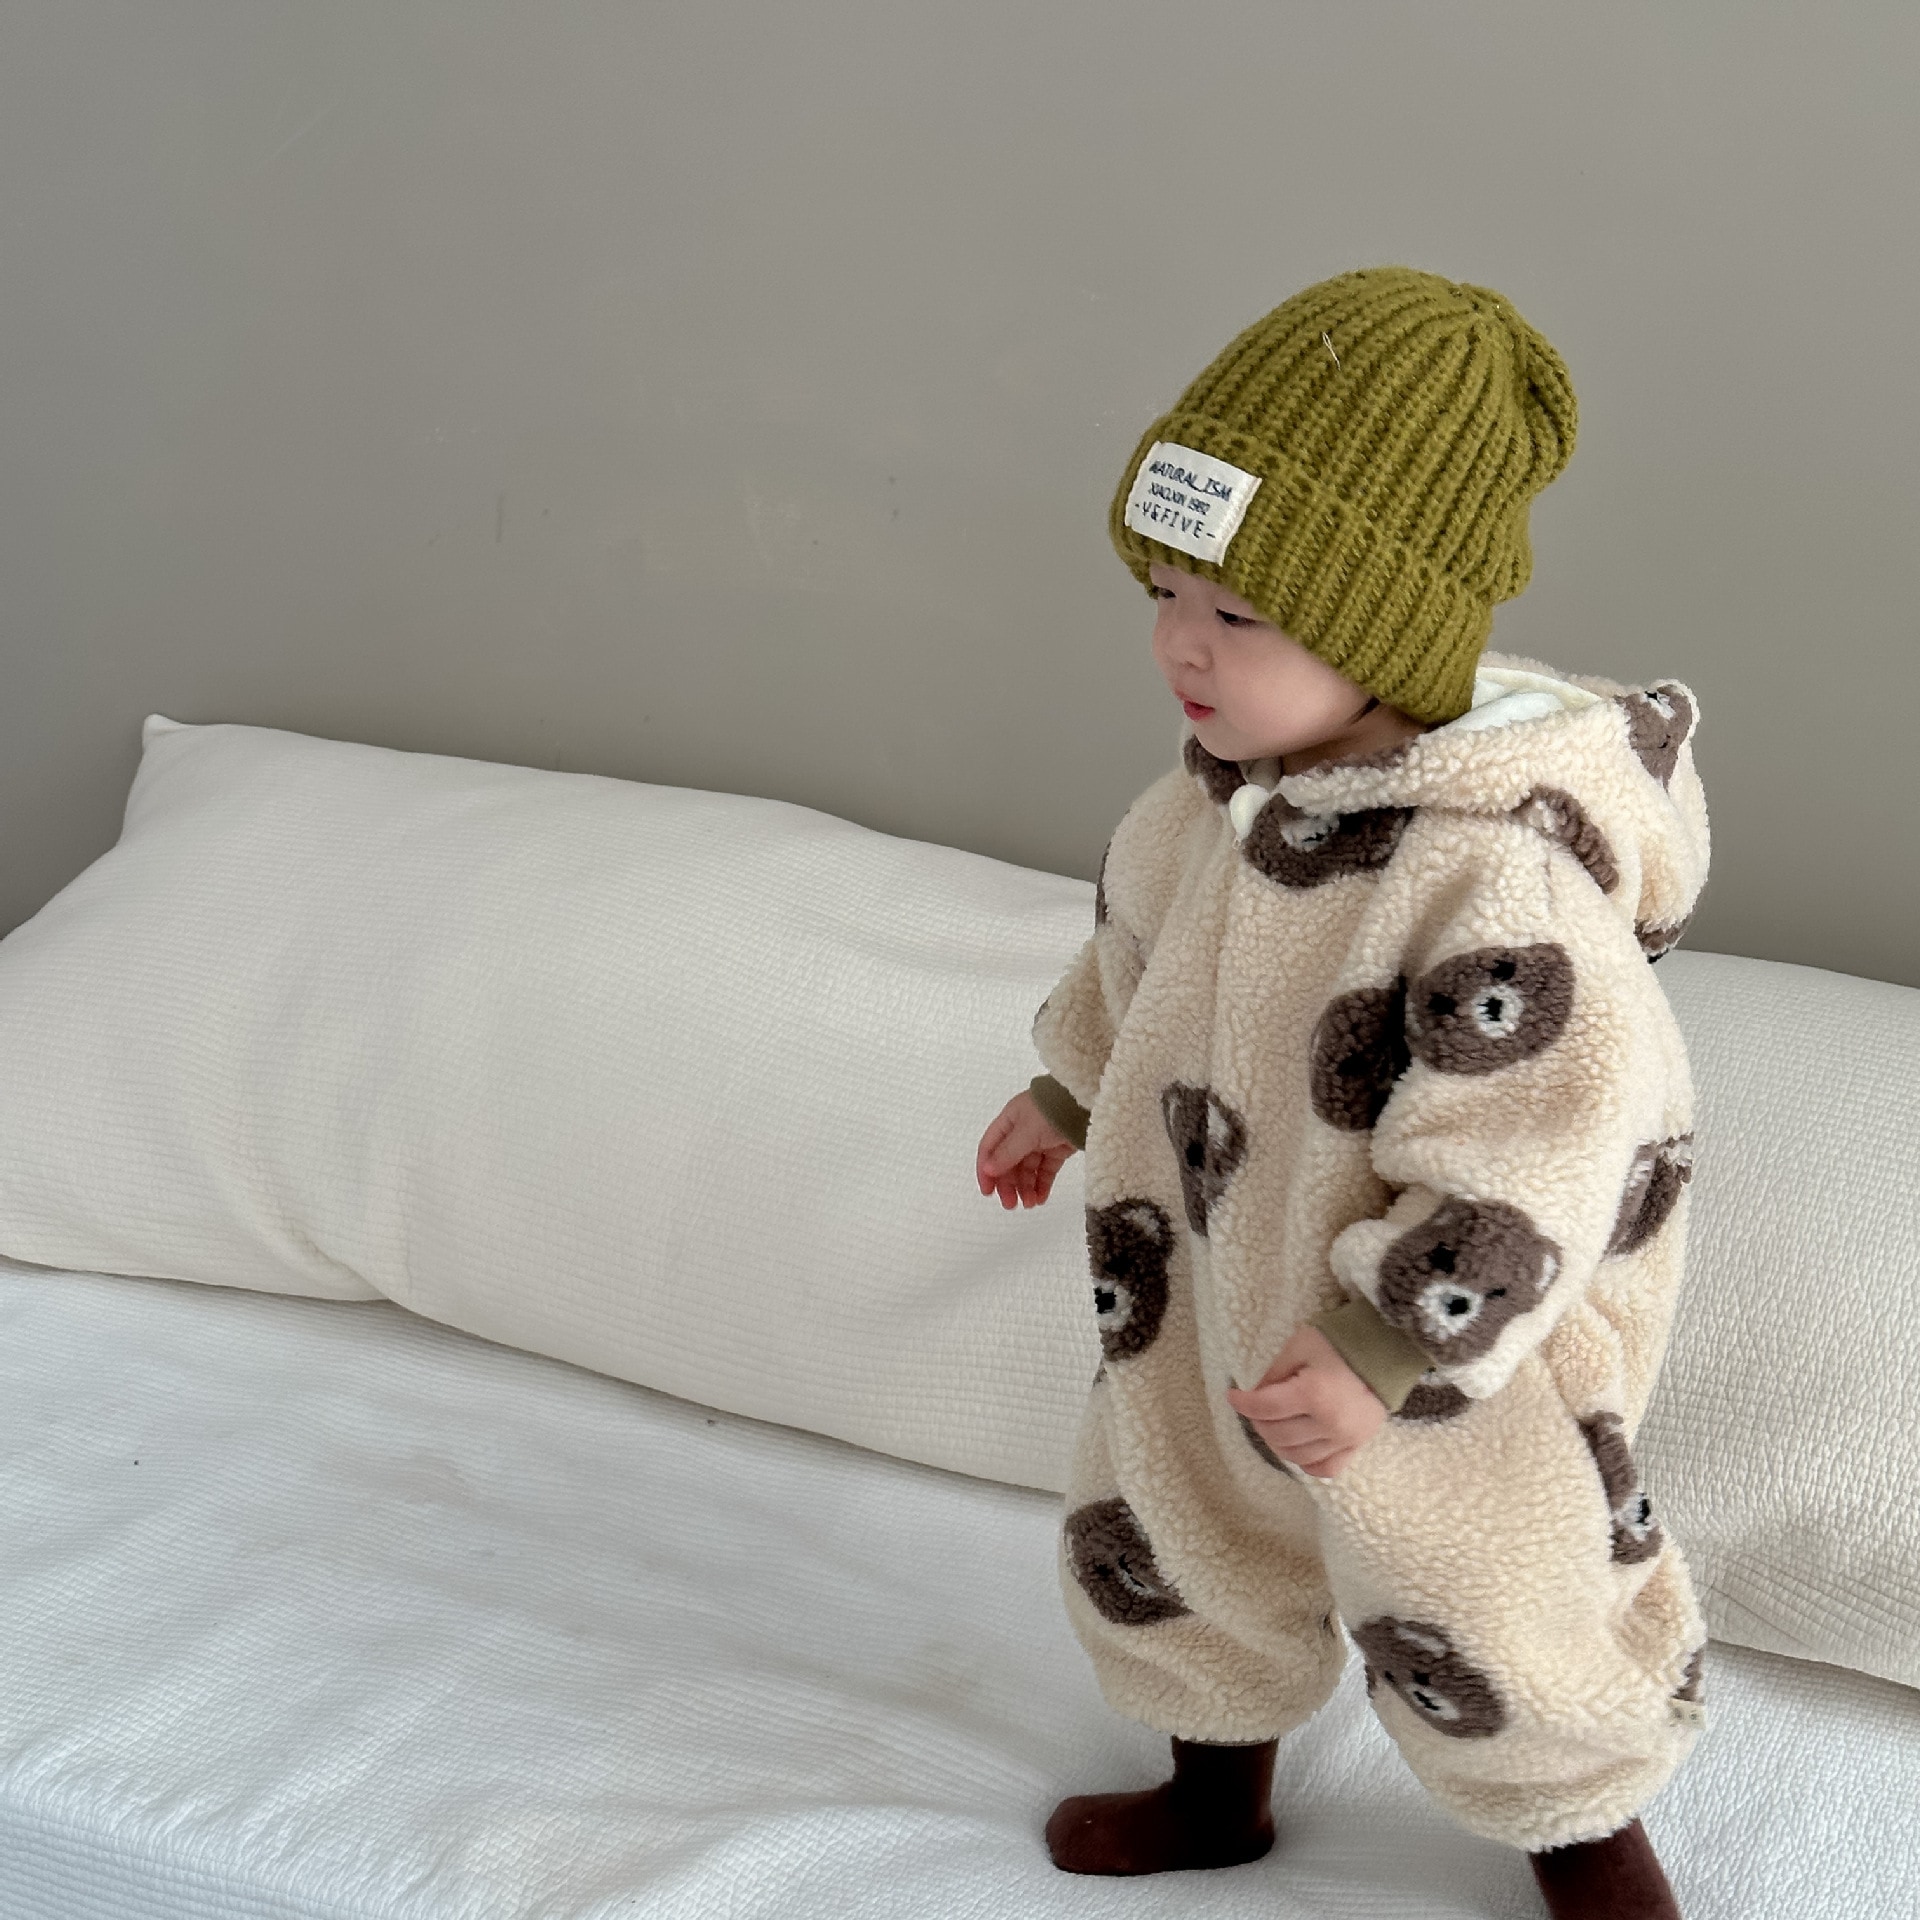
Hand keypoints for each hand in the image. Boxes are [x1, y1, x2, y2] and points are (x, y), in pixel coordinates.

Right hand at [976, 1090, 1077, 1209]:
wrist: (1087, 1103)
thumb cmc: (1051, 1112)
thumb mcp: (1026, 1132)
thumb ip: (1007, 1153)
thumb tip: (988, 1170)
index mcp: (1009, 1121)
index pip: (990, 1149)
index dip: (986, 1171)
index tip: (988, 1192)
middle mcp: (1021, 1131)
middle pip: (1008, 1162)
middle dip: (1008, 1184)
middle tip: (1011, 1205)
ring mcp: (1041, 1140)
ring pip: (1027, 1169)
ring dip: (1025, 1188)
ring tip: (1030, 1204)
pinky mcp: (1058, 1149)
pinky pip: (1045, 1170)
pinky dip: (1042, 1185)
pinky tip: (1040, 1199)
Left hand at [1225, 1325, 1386, 1479]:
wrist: (1386, 1350)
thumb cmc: (1340, 1342)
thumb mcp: (1300, 1345)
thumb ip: (1275, 1373)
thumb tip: (1255, 1394)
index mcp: (1313, 1395)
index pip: (1265, 1408)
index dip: (1243, 1403)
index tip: (1233, 1396)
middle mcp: (1329, 1423)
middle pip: (1278, 1435)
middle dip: (1259, 1421)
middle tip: (1255, 1408)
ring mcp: (1345, 1439)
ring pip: (1297, 1456)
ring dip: (1277, 1444)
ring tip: (1272, 1426)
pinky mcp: (1357, 1445)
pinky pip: (1326, 1468)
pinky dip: (1306, 1464)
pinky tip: (1297, 1449)